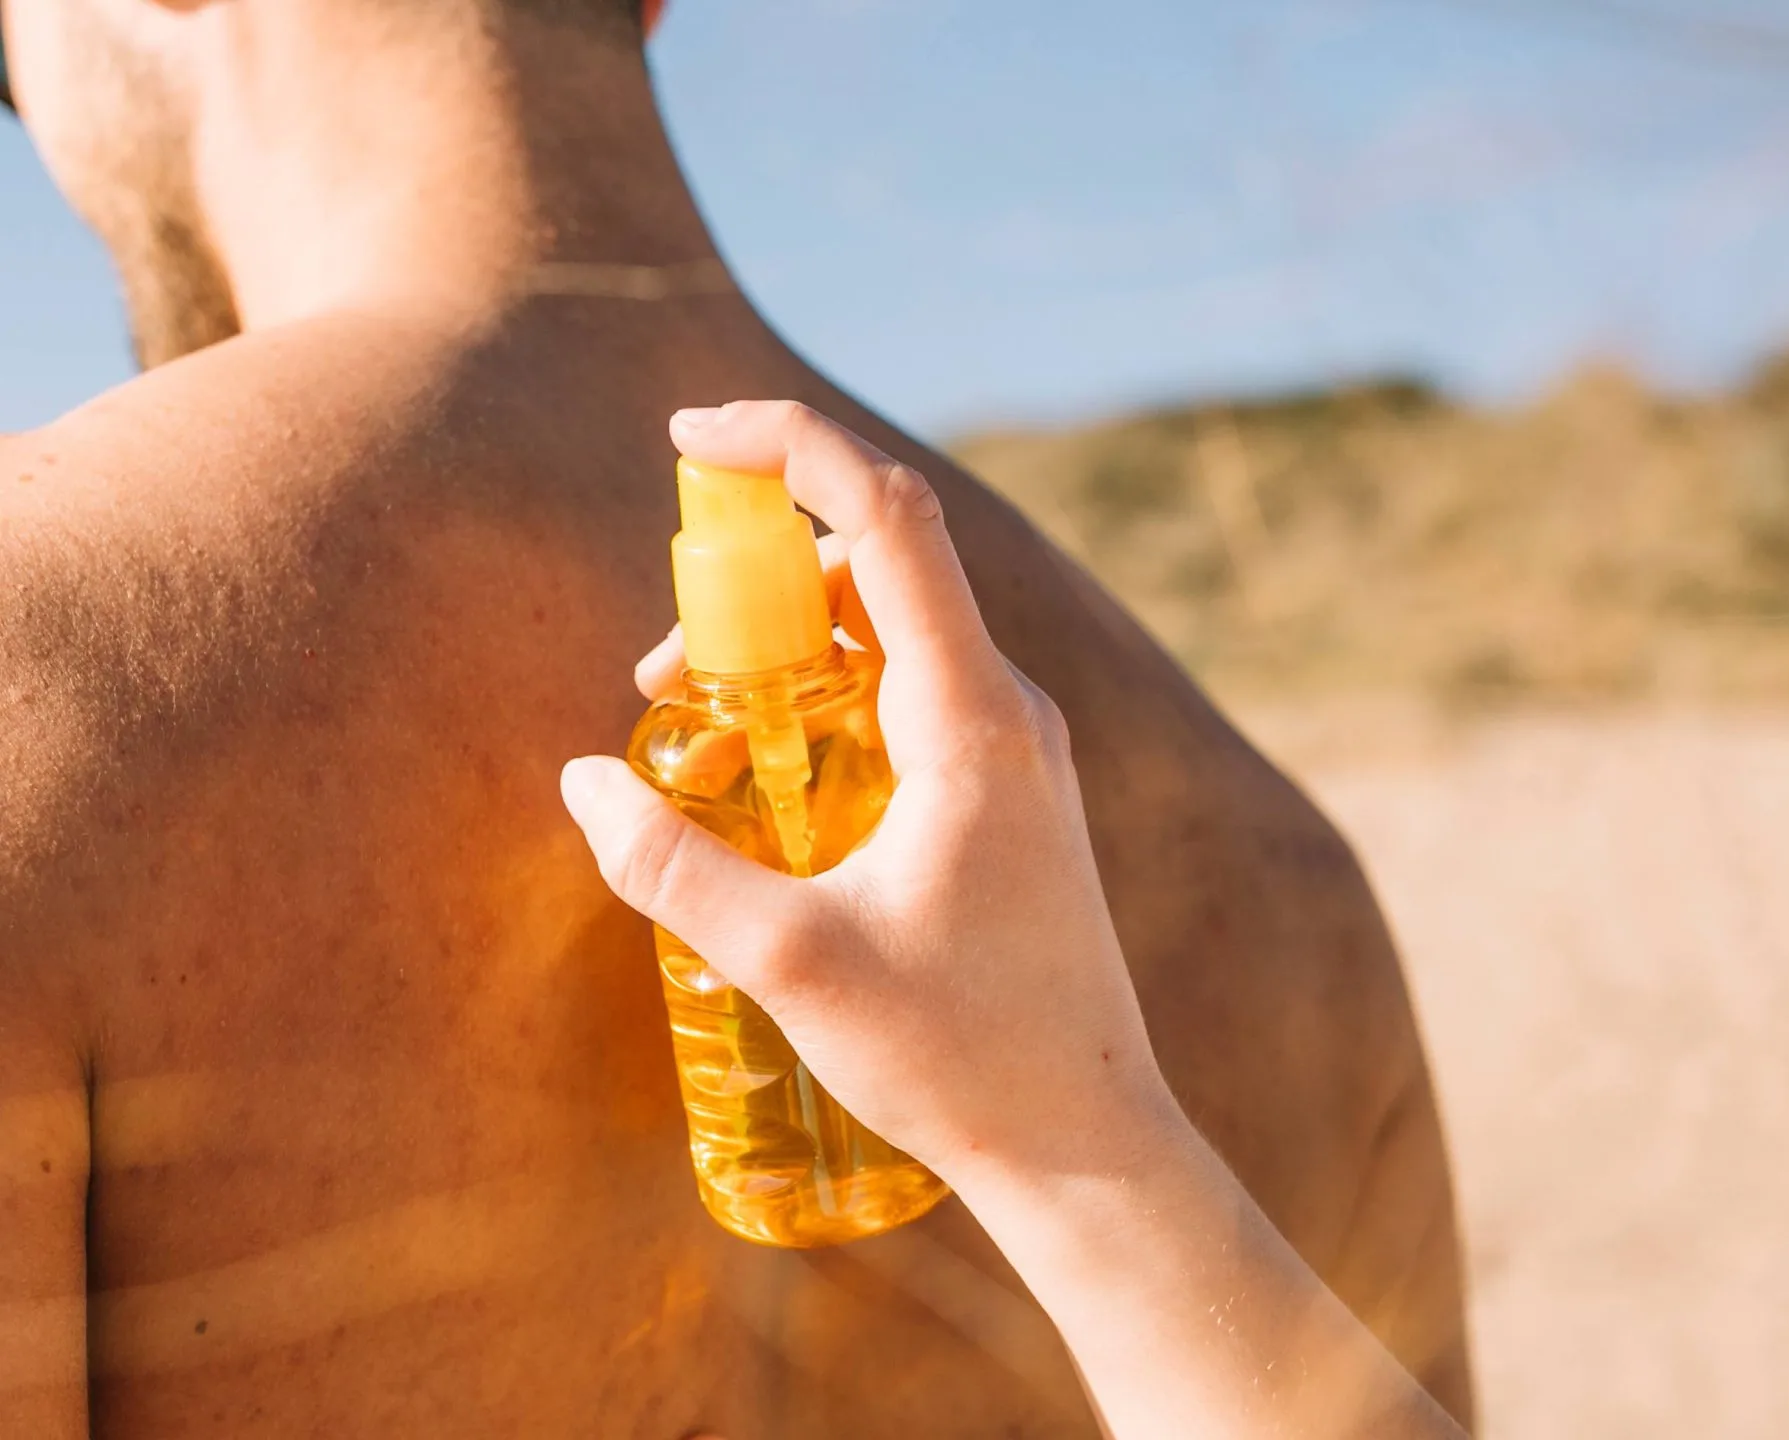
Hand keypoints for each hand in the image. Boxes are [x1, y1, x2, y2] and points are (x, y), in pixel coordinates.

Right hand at [559, 401, 1183, 1192]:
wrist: (1087, 1139)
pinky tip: (773, 789)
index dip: (789, 445)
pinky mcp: (1014, 790)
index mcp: (974, 716)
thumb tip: (584, 783)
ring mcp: (1020, 747)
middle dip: (753, 584)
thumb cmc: (959, 1055)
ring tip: (700, 744)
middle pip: (874, 568)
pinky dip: (830, 702)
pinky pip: (912, 695)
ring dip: (785, 650)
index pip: (887, 515)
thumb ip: (674, 868)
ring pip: (890, 635)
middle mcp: (1009, 707)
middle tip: (663, 681)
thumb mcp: (792, 961)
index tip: (689, 434)